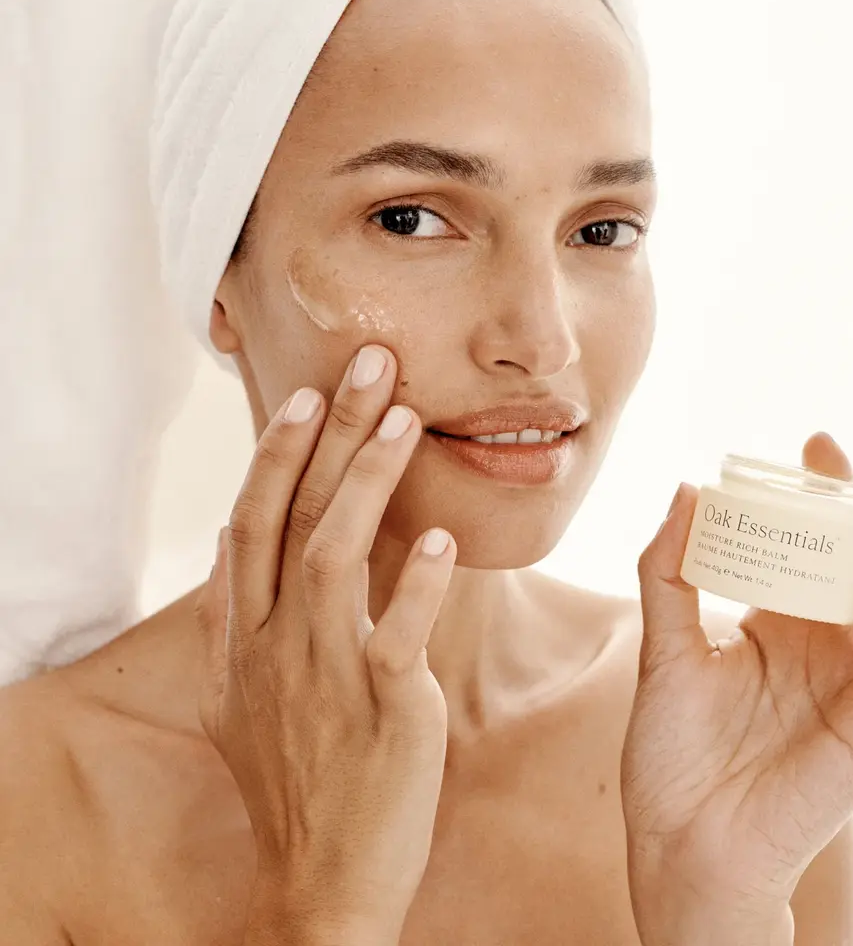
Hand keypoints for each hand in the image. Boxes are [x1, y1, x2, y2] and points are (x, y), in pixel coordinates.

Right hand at [193, 345, 456, 944]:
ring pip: (335, 555)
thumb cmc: (289, 780)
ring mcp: (327, 675)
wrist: (320, 881)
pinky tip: (442, 540)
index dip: (275, 455)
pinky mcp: (386, 710)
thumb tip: (228, 543)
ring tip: (401, 418)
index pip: (252, 522)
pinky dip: (416, 585)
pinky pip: (397, 635)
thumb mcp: (232, 699)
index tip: (302, 395)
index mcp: (246, 637)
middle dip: (327, 434)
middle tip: (366, 363)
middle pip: (296, 516)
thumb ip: (229, 618)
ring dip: (367, 481)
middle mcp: (277, 644)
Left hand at [622, 432, 852, 943]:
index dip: (816, 495)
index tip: (810, 445)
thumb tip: (682, 492)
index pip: (807, 546)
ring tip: (845, 498)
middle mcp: (820, 644)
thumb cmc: (672, 754)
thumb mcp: (663, 649)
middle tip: (830, 454)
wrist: (681, 842)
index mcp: (778, 626)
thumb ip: (669, 571)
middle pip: (846, 560)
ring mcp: (847, 679)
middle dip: (845, 505)